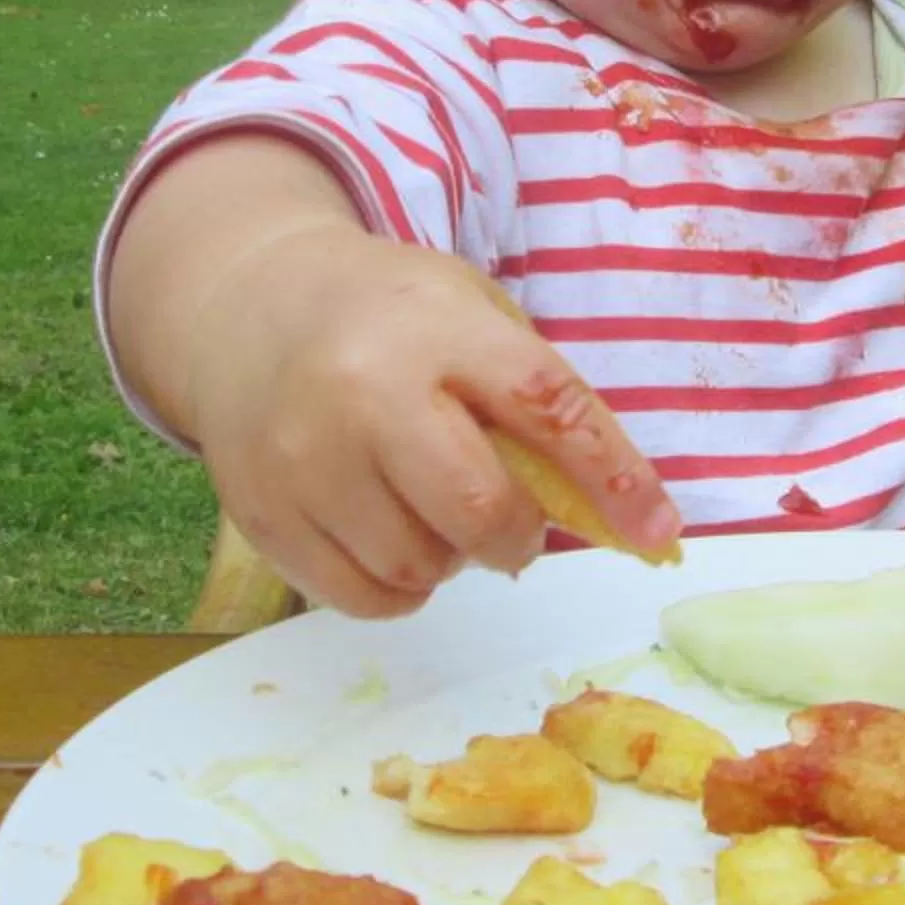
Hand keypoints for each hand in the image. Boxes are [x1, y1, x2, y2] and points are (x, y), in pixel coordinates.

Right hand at [182, 223, 679, 617]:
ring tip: (429, 508)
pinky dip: (398, 588)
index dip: (612, 475)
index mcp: (435, 328)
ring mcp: (304, 458)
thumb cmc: (388, 317)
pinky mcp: (264, 515)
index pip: (544, 405)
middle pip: (477, 509)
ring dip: (449, 558)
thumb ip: (536, 399)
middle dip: (517, 535)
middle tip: (511, 525)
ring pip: (418, 569)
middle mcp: (364, 391)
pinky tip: (388, 535)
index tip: (657, 531)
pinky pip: (364, 599)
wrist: (246, 305)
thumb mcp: (469, 313)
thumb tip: (620, 515)